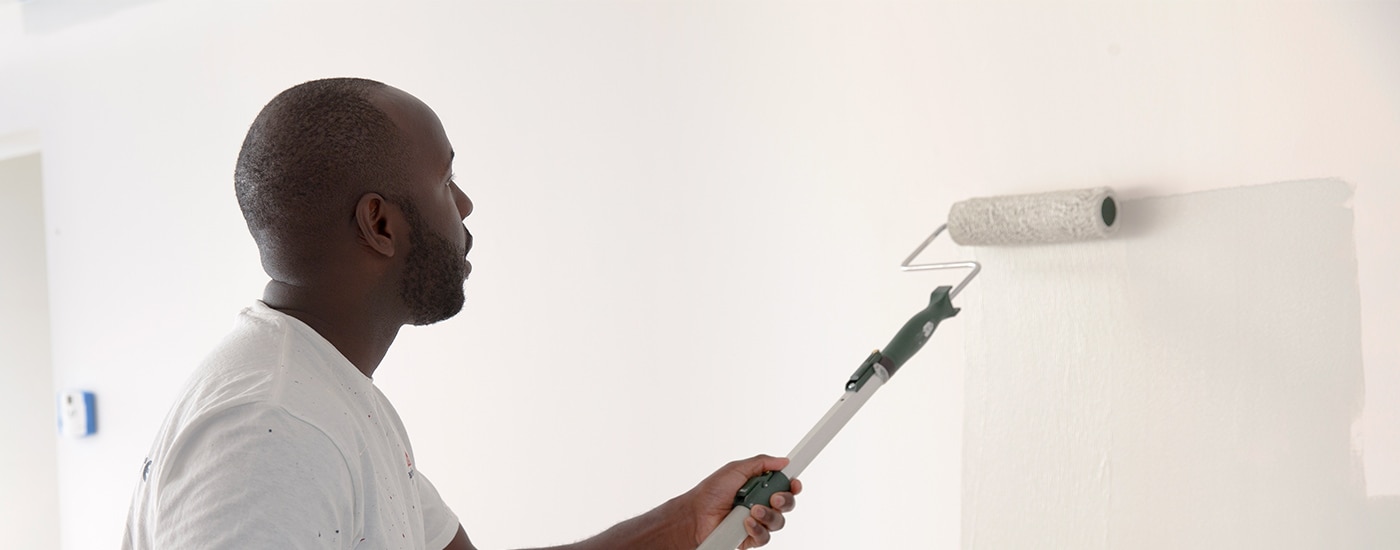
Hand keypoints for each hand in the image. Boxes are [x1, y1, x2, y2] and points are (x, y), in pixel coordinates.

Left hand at [685, 455, 802, 548]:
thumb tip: (783, 461)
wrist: (695, 515)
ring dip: (768, 515)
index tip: (794, 483)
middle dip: (784, 500)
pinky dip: (757, 529)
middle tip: (774, 498)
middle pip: (786, 504)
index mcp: (760, 486)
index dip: (792, 486)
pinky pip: (765, 537)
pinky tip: (746, 523)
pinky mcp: (750, 538)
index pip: (784, 486)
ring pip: (778, 522)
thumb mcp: (736, 469)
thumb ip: (761, 463)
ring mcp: (757, 522)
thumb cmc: (711, 492)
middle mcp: (761, 504)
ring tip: (753, 511)